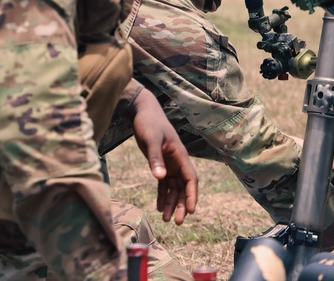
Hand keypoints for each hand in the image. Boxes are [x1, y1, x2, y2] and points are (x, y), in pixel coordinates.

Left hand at [128, 88, 198, 224]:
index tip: (191, 211)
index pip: (191, 179)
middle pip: (184, 187)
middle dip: (182, 204)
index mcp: (180, 155)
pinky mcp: (159, 163)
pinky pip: (163, 183)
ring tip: (166, 219)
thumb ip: (155, 158)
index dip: (192, 195)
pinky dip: (162, 195)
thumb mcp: (151, 140)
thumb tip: (160, 178)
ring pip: (174, 188)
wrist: (142, 111)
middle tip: (178, 222)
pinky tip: (159, 207)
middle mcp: (177, 161)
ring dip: (171, 203)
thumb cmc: (149, 123)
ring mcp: (169, 163)